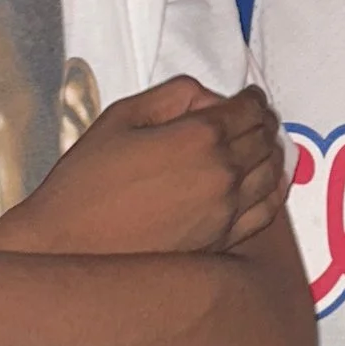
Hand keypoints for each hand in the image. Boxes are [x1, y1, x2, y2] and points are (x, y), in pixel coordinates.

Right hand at [0, 76, 288, 259]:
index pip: (247, 109)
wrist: (70, 249)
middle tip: (256, 117)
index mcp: (199, 137)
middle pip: (263, 138)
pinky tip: (269, 183)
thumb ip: (172, 96)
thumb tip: (209, 98)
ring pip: (272, 172)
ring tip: (265, 145)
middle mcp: (223, 173)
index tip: (250, 97)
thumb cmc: (86, 184)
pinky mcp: (224, 240)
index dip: (252, 98)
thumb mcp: (120, 118)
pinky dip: (274, 190)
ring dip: (272, 153)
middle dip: (263, 122)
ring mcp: (227, 211)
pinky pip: (267, 211)